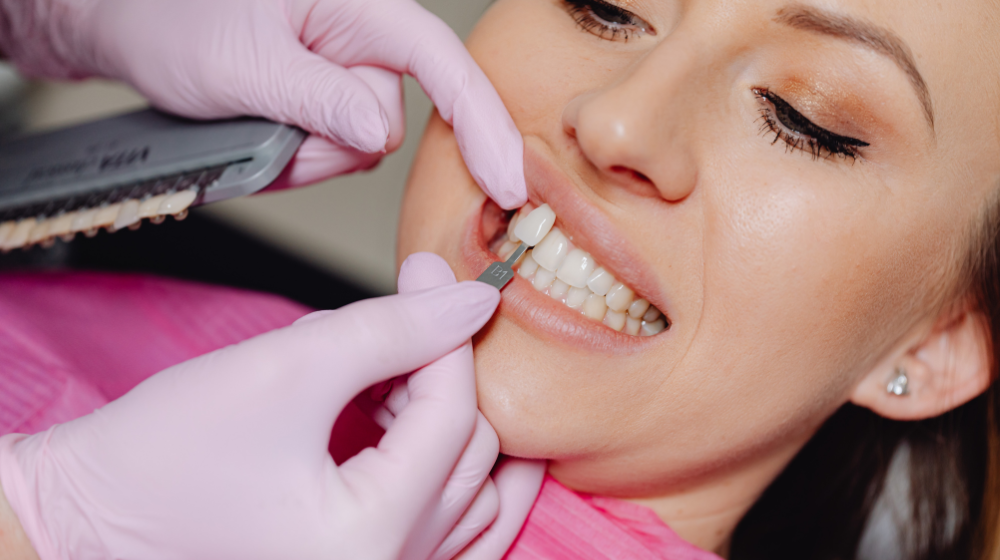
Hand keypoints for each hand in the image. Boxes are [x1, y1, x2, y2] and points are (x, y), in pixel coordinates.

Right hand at [0, 254, 535, 559]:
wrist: (91, 516)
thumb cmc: (163, 454)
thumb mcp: (286, 369)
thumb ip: (391, 331)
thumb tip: (470, 301)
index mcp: (370, 537)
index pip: (453, 416)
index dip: (444, 332)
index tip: (426, 272)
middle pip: (472, 456)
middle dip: (442, 376)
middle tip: (402, 321)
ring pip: (474, 497)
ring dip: (448, 424)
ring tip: (392, 377)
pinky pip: (452, 532)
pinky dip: (444, 471)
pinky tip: (407, 423)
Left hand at [53, 0, 526, 207]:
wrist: (131, 27)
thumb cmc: (175, 18)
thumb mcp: (243, 63)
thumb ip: (319, 98)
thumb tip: (379, 134)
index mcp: (360, 7)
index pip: (442, 65)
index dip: (482, 124)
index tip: (507, 183)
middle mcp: (362, 42)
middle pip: (387, 125)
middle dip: (329, 144)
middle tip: (267, 126)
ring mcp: (345, 77)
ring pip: (356, 150)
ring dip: (303, 155)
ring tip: (252, 120)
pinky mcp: (328, 107)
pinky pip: (330, 156)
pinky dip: (293, 160)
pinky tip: (259, 131)